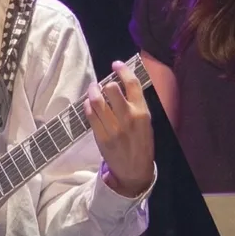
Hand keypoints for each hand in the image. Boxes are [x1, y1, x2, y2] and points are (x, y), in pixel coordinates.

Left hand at [85, 61, 154, 197]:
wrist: (135, 171)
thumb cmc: (141, 143)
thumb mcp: (146, 122)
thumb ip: (136, 103)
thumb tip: (122, 83)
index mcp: (143, 112)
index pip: (132, 83)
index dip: (123, 70)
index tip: (116, 64)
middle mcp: (129, 117)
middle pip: (112, 89)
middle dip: (105, 83)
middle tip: (101, 84)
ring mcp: (114, 128)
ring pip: (97, 101)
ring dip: (93, 91)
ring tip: (93, 90)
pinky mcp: (101, 138)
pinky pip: (90, 116)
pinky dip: (87, 106)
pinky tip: (89, 104)